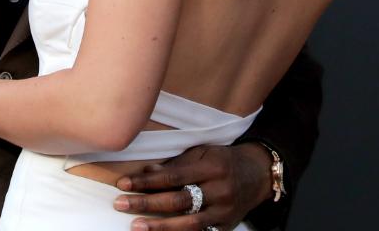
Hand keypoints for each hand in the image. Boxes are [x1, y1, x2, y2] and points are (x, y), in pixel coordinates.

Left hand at [112, 142, 270, 230]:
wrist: (258, 174)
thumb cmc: (223, 160)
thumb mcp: (202, 154)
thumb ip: (176, 165)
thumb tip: (147, 172)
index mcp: (211, 167)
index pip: (173, 176)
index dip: (147, 181)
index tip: (123, 184)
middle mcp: (219, 189)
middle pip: (178, 200)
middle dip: (147, 203)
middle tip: (120, 204)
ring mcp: (224, 211)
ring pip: (189, 223)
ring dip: (160, 226)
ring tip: (137, 226)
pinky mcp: (226, 226)